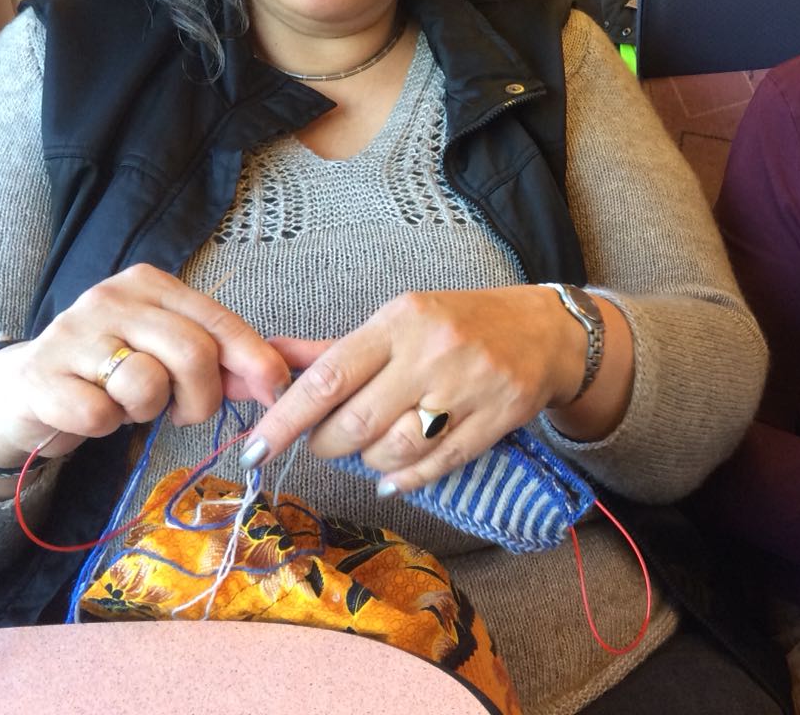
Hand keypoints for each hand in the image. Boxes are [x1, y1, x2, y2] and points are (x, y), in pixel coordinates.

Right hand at [0, 264, 289, 494]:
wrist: (27, 388)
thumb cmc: (112, 369)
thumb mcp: (166, 354)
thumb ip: (220, 362)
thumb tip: (276, 378)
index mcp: (149, 284)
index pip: (218, 320)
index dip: (254, 359)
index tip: (276, 389)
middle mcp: (110, 298)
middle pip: (192, 353)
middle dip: (202, 397)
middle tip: (183, 412)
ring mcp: (71, 333)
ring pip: (147, 384)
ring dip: (147, 411)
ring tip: (127, 403)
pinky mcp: (41, 376)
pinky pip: (101, 415)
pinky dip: (106, 426)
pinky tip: (93, 411)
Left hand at [243, 285, 608, 494]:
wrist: (544, 332)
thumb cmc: (459, 324)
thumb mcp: (398, 321)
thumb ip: (332, 350)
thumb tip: (267, 361)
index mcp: (401, 321)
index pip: (328, 377)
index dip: (285, 419)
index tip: (255, 450)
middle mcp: (433, 352)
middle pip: (357, 422)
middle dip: (327, 444)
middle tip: (326, 442)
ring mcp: (468, 388)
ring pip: (394, 450)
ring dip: (370, 462)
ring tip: (374, 448)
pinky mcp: (495, 420)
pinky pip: (434, 467)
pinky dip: (405, 478)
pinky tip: (395, 474)